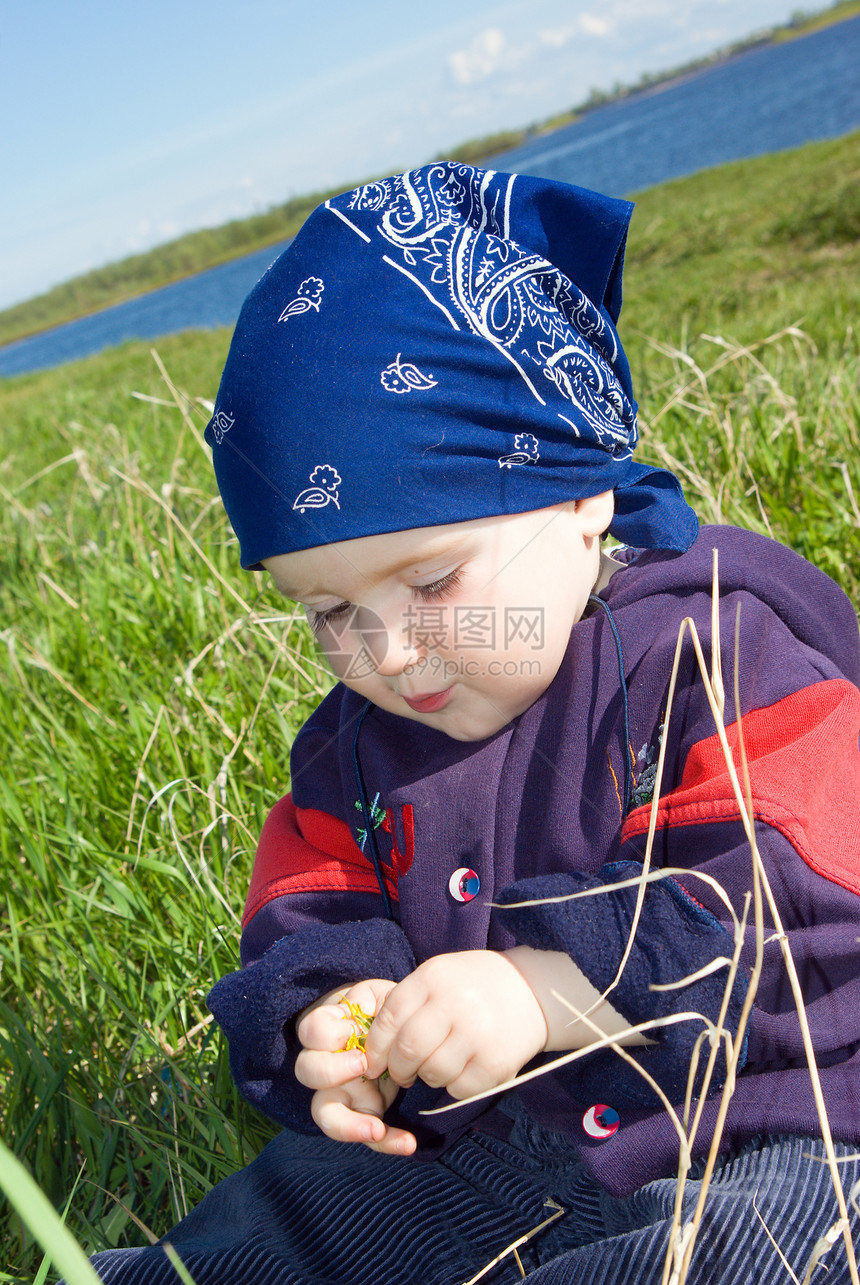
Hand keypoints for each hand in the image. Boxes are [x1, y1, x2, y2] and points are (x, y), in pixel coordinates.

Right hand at [295, 979, 416, 1154]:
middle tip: (361, 1066)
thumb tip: (364, 1018)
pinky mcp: (363, 1113)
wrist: (403, 1031)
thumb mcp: (380, 998)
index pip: (312, 1031)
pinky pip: (366, 1134)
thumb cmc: (387, 1011)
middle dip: (330, 1071)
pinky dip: (386, 1142)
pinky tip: (408, 1143)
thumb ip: (371, 1004)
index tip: (354, 1031)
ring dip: (348, 1124)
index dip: (329, 1034)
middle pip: (307, 1071)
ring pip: (323, 1113)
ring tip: (376, 1127)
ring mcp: (341, 1092)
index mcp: (330, 1030)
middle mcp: (327, 1063)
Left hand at [362, 951, 547, 1100]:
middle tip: (402, 1073)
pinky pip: (459, 1088)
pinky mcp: (497, 1062)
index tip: (373, 1062)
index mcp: (434, 977)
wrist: (533, 990)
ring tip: (438, 1064)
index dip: (375, 1046)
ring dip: (427, 1077)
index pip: (389, 1017)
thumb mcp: (438, 976)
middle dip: (397, 1069)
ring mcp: (478, 1033)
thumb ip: (407, 1002)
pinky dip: (454, 1085)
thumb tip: (372, 1045)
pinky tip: (463, 1068)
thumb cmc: (474, 985)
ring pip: (432, 1073)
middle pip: (407, 1049)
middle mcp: (455, 1003)